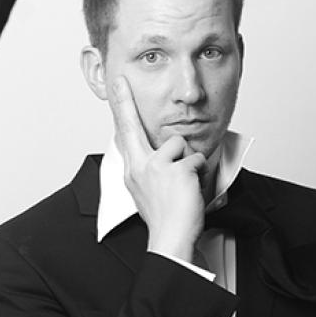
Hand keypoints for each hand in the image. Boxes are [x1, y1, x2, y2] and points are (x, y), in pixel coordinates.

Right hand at [109, 76, 206, 261]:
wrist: (171, 238)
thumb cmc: (165, 217)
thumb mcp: (148, 190)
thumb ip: (150, 169)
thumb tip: (164, 152)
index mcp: (132, 170)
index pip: (124, 133)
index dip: (121, 107)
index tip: (116, 85)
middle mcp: (139, 166)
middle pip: (132, 126)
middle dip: (124, 100)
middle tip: (119, 78)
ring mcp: (156, 167)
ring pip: (179, 144)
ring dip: (187, 162)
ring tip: (183, 184)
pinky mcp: (175, 170)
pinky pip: (195, 159)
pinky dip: (199, 174)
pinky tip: (191, 189)